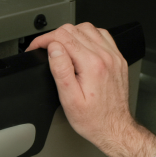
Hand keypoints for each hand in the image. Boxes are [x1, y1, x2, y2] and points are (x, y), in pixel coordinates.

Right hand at [26, 23, 155, 156]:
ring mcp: (114, 57)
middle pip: (74, 29)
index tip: (36, 47)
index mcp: (92, 65)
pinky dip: (89, 36)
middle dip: (55, 36)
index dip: (44, 40)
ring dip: (72, 34)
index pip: (62, 37)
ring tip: (62, 48)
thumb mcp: (69, 100)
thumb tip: (53, 49)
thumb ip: (61, 70)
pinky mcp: (119, 60)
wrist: (114, 128)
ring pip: (88, 28)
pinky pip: (103, 36)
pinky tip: (82, 46)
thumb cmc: (94, 120)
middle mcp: (106, 57)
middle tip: (46, 49)